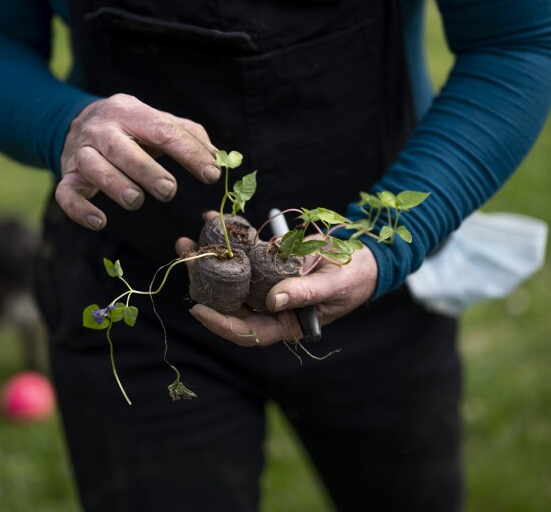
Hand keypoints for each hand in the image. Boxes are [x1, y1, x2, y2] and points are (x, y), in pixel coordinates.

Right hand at [56, 94, 220, 229]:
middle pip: (122, 148)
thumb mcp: (156, 122)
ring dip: (115, 185)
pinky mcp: (66, 176)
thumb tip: (218, 158)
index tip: (212, 174)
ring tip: (136, 201)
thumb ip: (188, 135)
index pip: (163, 130)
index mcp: (130, 111)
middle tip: (169, 191)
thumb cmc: (130, 129)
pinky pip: (66, 194)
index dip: (189, 153)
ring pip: (93, 167)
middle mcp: (102, 129)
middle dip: (146, 171)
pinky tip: (99, 222)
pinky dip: (80, 210)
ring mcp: (80, 152)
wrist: (77, 123)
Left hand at [174, 232, 378, 345]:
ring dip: (209, 258)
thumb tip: (273, 301)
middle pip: (230, 302)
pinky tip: (212, 219)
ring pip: (230, 276)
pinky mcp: (268, 260)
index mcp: (284, 322)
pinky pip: (244, 252)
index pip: (247, 331)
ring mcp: (267, 282)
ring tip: (187, 240)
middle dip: (204, 283)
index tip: (198, 309)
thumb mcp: (333, 287)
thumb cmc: (354, 280)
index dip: (221, 323)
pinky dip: (229, 236)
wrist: (365, 257)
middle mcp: (270, 306)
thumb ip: (305, 294)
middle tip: (185, 258)